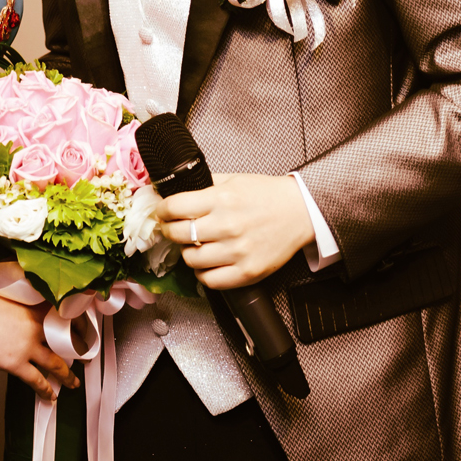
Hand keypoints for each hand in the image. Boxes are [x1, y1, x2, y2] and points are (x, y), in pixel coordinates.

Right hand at [0, 291, 78, 402]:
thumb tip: (17, 310)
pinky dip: (45, 390)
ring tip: (73, 382)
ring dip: (66, 375)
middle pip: (64, 341)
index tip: (82, 330)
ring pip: (56, 363)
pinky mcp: (16, 363)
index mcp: (34, 308)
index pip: (63, 316)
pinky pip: (37, 380)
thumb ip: (17, 305)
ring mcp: (28, 346)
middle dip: (76, 351)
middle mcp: (35, 327)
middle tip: (84, 357)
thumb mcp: (4, 297)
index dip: (75, 324)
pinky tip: (50, 396)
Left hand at [156, 173, 314, 289]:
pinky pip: (210, 281)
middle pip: (179, 234)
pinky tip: (206, 263)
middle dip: (170, 231)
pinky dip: (202, 274)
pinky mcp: (247, 272)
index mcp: (221, 199)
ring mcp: (237, 251)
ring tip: (193, 245)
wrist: (299, 212)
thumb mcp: (233, 180)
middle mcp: (227, 226)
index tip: (162, 213)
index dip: (162, 211)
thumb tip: (174, 189)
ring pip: (191, 260)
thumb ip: (205, 185)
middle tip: (172, 229)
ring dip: (187, 253)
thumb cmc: (266, 195)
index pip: (175, 208)